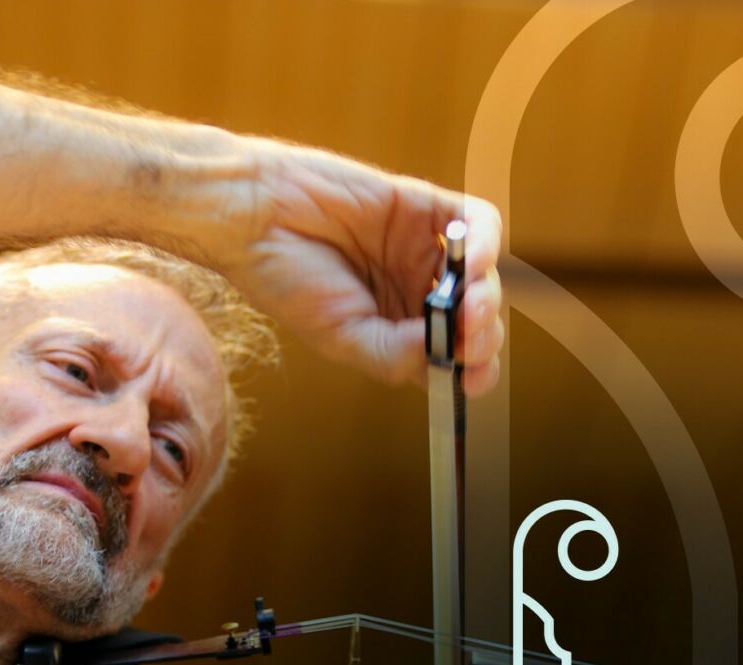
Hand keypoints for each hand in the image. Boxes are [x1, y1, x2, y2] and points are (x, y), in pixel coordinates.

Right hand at [219, 139, 502, 392]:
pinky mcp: (424, 207)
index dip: (472, 371)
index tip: (473, 379)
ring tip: (467, 307)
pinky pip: (475, 223)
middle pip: (474, 321)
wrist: (256, 217)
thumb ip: (394, 354)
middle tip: (469, 340)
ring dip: (485, 296)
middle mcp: (413, 293)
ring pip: (481, 277)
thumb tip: (448, 354)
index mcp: (394, 331)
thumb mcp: (340, 337)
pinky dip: (485, 244)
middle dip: (480, 336)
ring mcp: (422, 250)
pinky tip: (474, 263)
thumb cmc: (287, 280)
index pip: (450, 358)